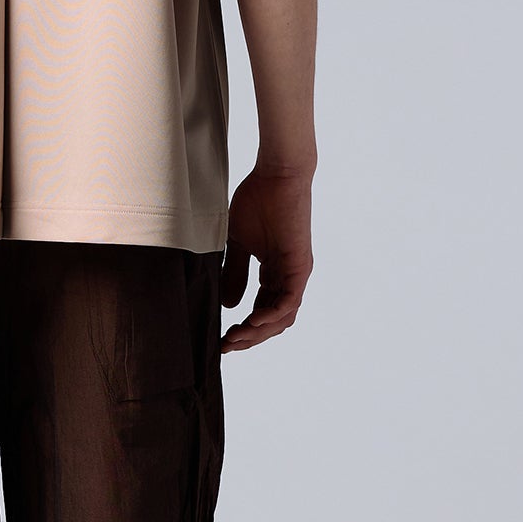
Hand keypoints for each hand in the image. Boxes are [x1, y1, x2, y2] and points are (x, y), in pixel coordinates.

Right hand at [219, 163, 313, 351]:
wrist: (277, 175)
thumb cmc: (258, 201)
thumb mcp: (238, 242)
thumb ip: (234, 272)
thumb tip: (229, 305)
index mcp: (275, 272)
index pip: (262, 311)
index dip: (243, 328)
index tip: (222, 339)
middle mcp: (288, 277)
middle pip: (273, 321)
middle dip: (249, 337)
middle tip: (226, 346)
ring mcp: (296, 273)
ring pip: (282, 317)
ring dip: (258, 332)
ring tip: (236, 338)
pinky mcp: (300, 265)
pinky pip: (289, 301)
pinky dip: (271, 315)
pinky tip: (252, 321)